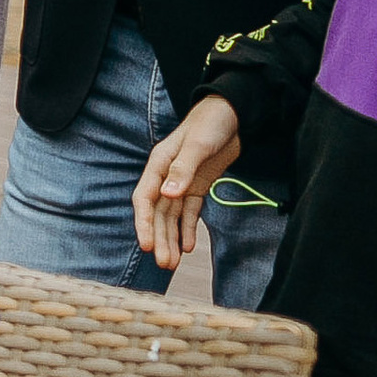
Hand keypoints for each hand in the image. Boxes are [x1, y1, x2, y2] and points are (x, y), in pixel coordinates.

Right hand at [132, 96, 241, 271]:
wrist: (233, 112)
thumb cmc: (211, 122)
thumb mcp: (198, 144)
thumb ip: (182, 169)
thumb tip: (167, 195)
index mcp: (159, 164)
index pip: (145, 199)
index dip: (144, 223)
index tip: (147, 245)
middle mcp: (166, 176)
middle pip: (158, 213)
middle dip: (159, 239)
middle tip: (164, 264)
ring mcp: (182, 182)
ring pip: (172, 216)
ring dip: (171, 238)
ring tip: (173, 264)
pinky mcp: (198, 185)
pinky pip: (190, 212)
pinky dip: (188, 228)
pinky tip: (189, 247)